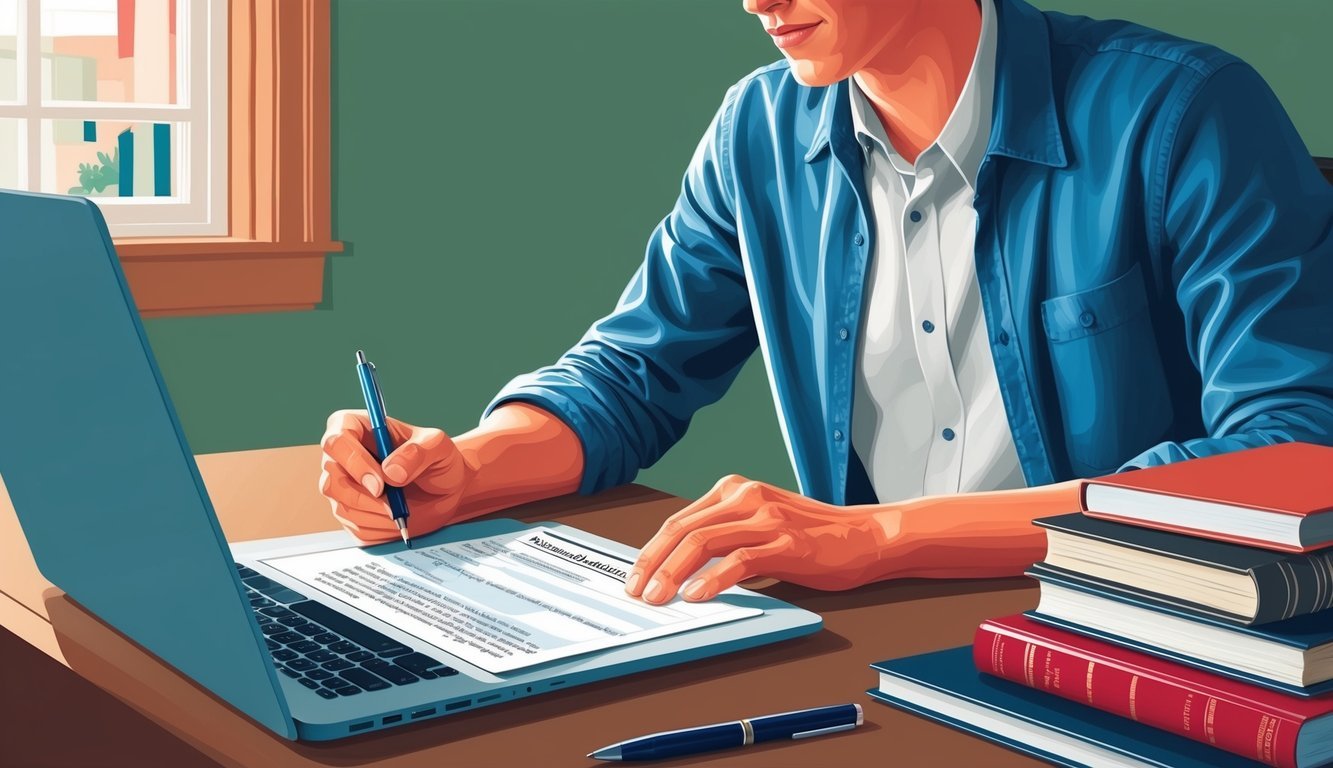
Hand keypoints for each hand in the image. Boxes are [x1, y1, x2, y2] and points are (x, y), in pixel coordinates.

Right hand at [318, 410, 472, 544]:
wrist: (444, 490)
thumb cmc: (437, 460)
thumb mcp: (438, 447)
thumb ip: (417, 453)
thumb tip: (390, 471)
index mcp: (356, 428)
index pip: (336, 441)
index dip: (353, 463)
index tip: (380, 483)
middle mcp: (342, 457)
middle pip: (332, 480)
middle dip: (365, 497)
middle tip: (395, 505)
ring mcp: (342, 487)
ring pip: (343, 507)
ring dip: (378, 513)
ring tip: (404, 506)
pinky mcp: (350, 513)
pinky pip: (355, 528)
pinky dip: (381, 528)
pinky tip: (398, 516)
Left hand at [626, 474, 900, 604]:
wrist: (866, 536)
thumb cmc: (814, 536)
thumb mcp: (760, 524)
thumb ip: (725, 535)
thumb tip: (679, 569)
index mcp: (735, 490)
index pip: (678, 521)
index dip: (651, 552)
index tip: (636, 578)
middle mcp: (745, 496)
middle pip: (682, 529)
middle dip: (652, 563)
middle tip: (637, 591)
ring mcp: (766, 518)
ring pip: (702, 542)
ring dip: (672, 573)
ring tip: (659, 598)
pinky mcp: (785, 542)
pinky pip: (738, 560)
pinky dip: (712, 579)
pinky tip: (697, 595)